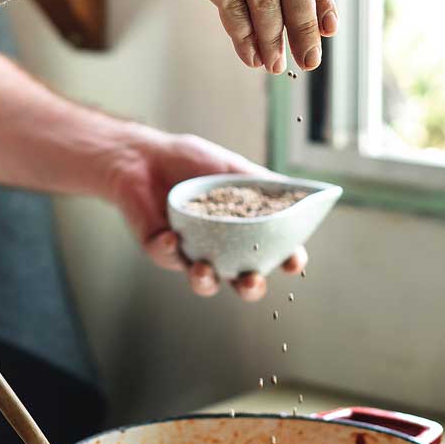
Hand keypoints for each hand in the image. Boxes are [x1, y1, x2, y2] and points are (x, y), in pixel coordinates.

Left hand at [104, 128, 308, 300]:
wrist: (145, 155)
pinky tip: (171, 236)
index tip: (293, 262)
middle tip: (250, 280)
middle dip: (251, 288)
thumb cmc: (190, 161)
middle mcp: (221, 248)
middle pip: (243, 281)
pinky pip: (167, 257)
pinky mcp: (160, 250)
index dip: (287, 260)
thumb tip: (299, 193)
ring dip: (206, 281)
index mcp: (244, 230)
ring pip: (205, 282)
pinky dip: (169, 249)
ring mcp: (191, 252)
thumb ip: (262, 183)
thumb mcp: (231, 167)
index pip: (274, 252)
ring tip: (203, 268)